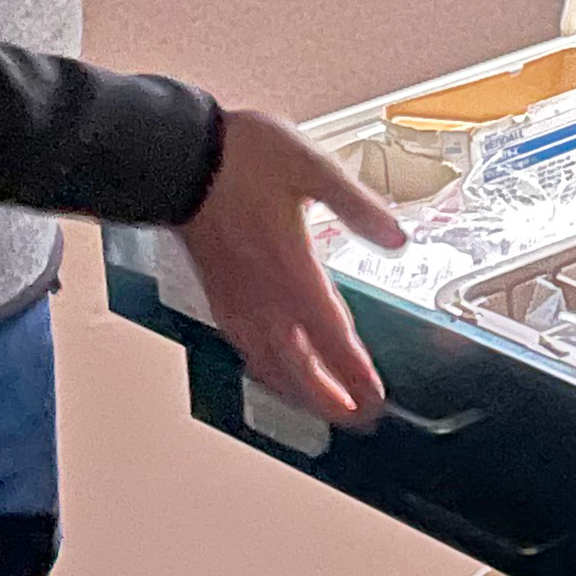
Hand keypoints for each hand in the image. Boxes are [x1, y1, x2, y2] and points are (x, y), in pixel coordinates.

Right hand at [174, 108, 408, 424]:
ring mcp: (235, 298)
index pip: (331, 337)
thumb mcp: (312, 167)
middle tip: (356, 418)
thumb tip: (398, 238)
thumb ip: (357, 207)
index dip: (354, 373)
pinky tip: (271, 368)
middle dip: (329, 398)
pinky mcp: (217, 292)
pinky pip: (244, 346)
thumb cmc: (238, 158)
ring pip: (269, 363)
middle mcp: (261, 295)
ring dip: (298, 391)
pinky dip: (265, 368)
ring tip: (320, 405)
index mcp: (290, 269)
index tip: (374, 398)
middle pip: (299, 366)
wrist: (178, 156)